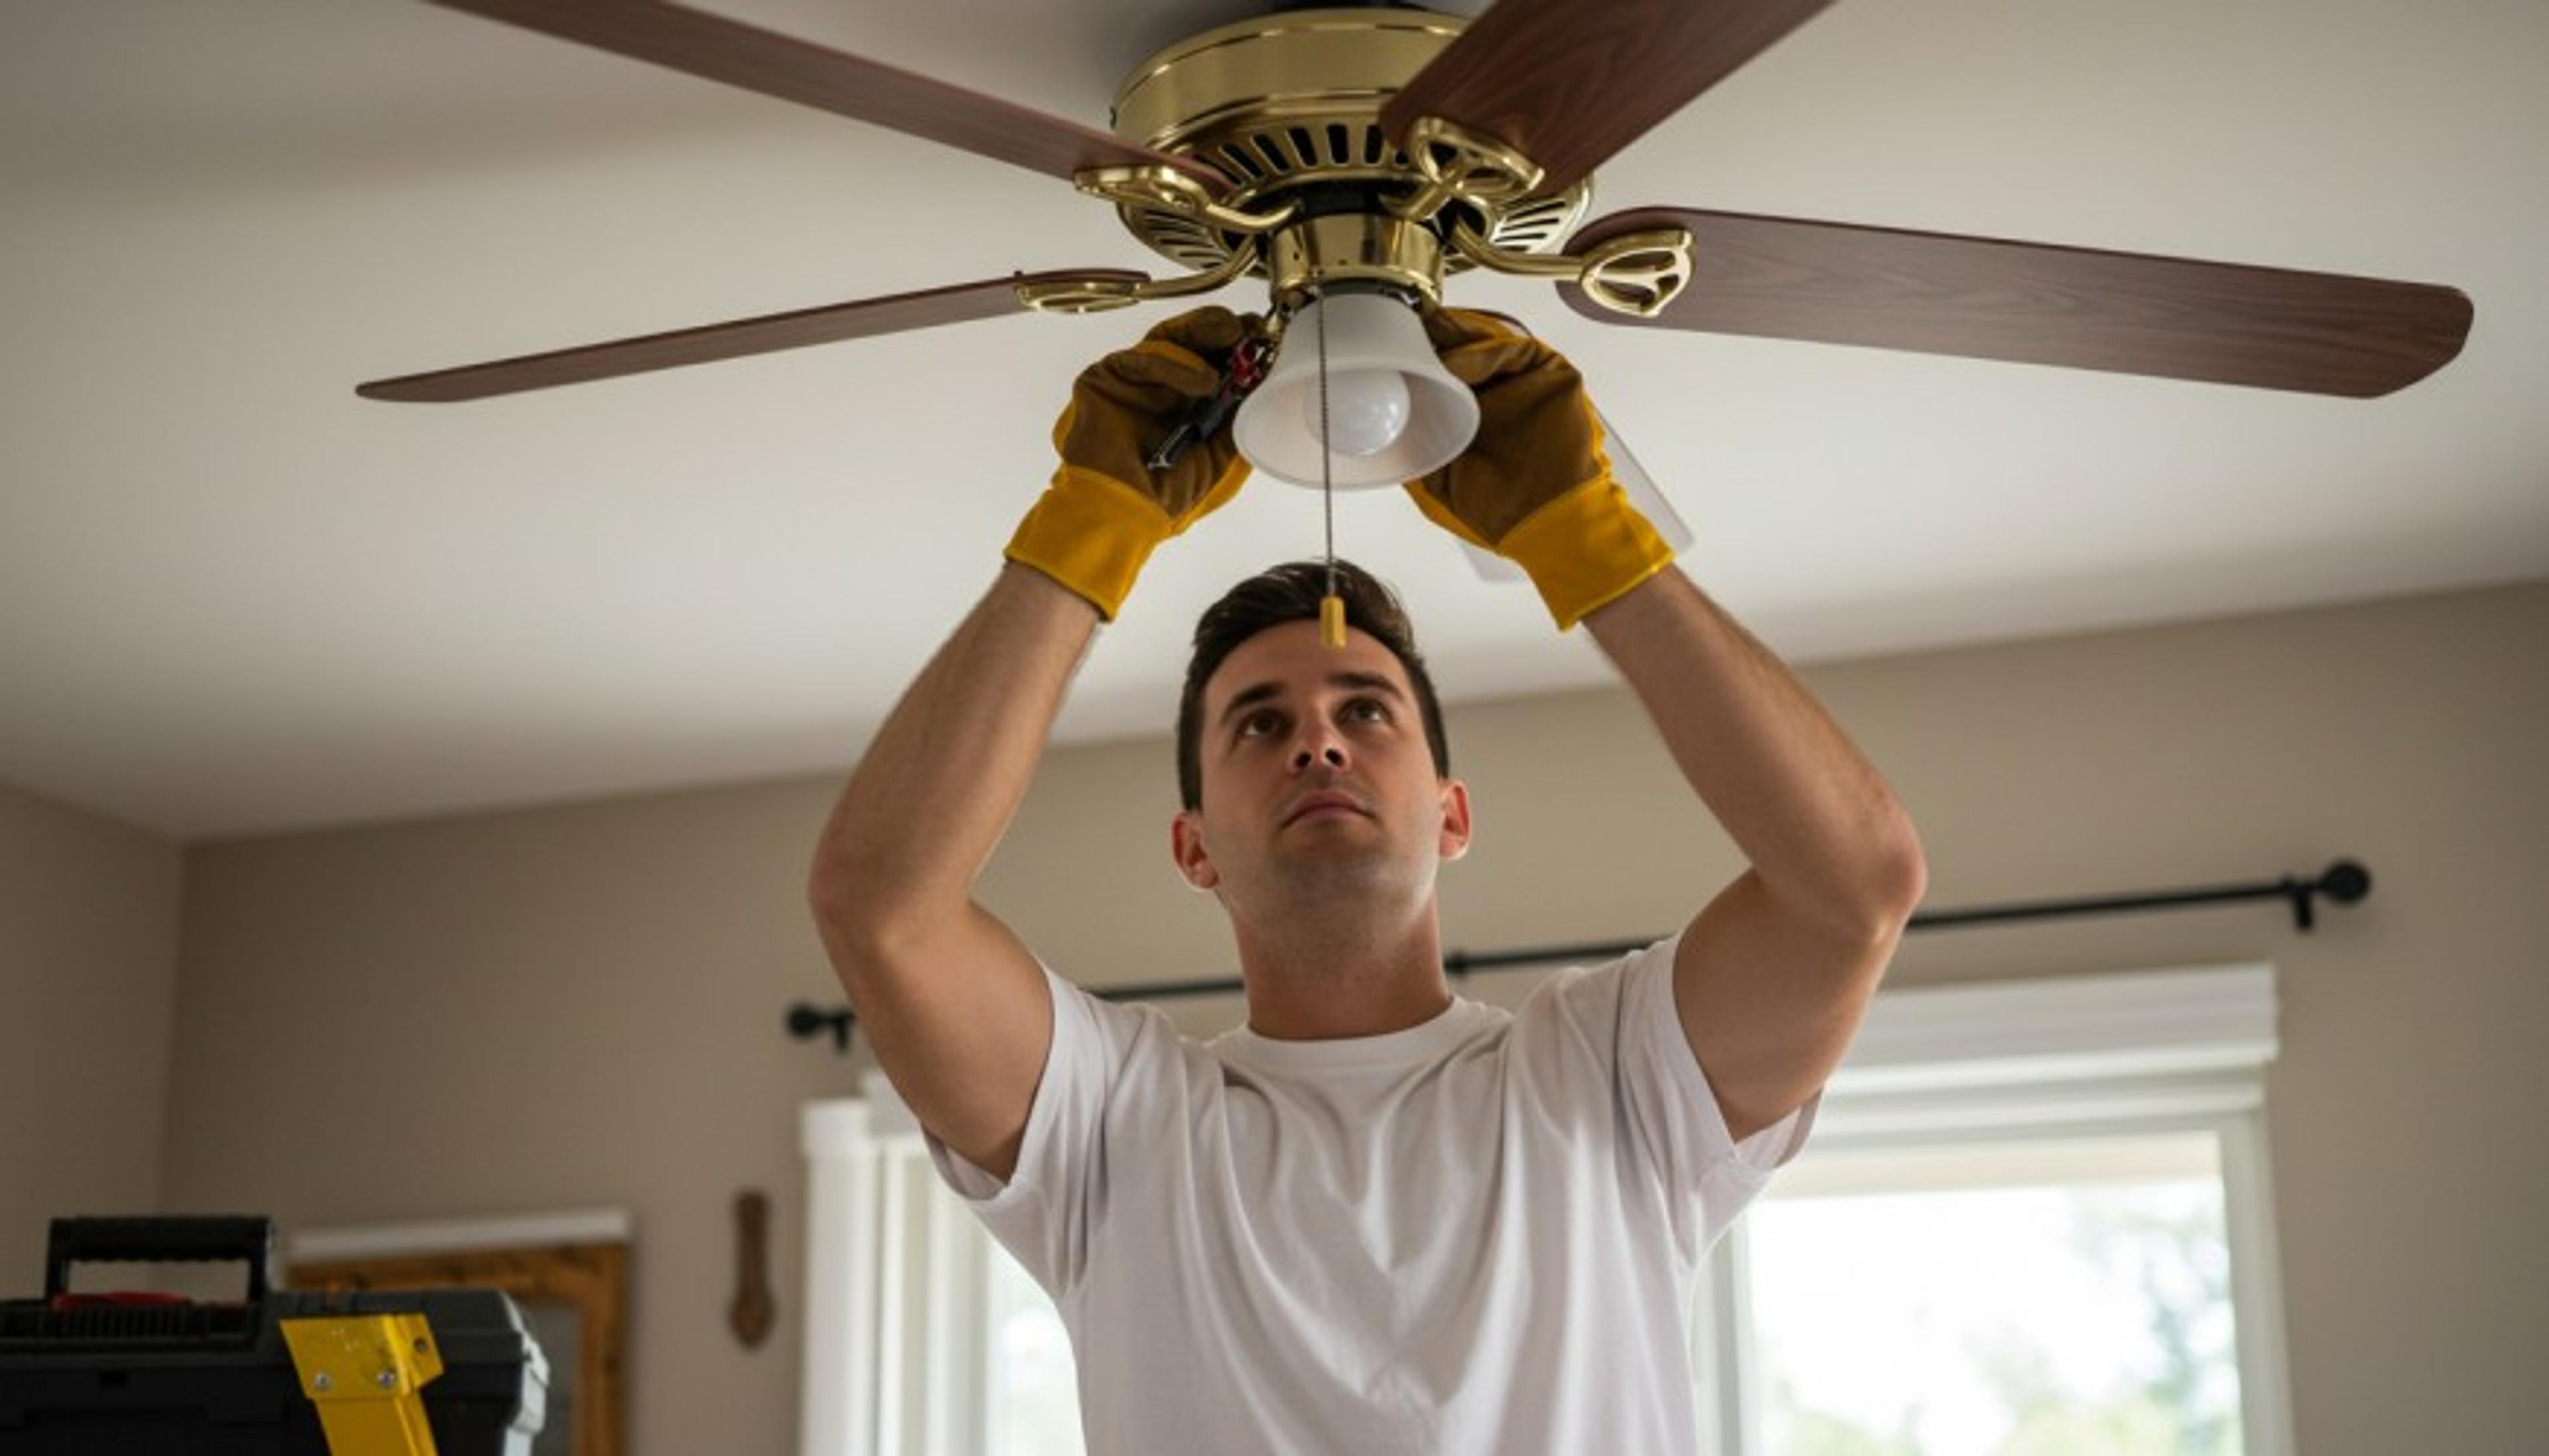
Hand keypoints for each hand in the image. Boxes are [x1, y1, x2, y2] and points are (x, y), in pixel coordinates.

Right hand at [1004, 306, 1259, 619]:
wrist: (1122, 514)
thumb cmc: (1165, 495)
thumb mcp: (1220, 455)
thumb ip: (1238, 420)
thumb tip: (1264, 386)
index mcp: (1184, 403)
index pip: (1211, 360)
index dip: (1237, 346)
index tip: (1265, 338)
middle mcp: (1156, 388)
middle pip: (1189, 341)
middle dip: (1221, 329)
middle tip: (1249, 327)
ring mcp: (1129, 383)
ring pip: (1165, 340)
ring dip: (1202, 334)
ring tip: (1232, 338)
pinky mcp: (1101, 380)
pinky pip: (1139, 360)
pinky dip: (1173, 365)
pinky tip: (1202, 382)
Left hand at [1404, 309, 1672, 628]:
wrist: (1546, 527)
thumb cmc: (1501, 509)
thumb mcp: (1437, 477)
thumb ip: (1414, 447)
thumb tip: (1379, 424)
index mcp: (1475, 410)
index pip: (1445, 366)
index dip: (1420, 353)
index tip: (1391, 344)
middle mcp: (1503, 390)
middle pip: (1466, 345)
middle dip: (1434, 337)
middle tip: (1403, 330)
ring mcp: (1531, 380)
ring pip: (1489, 340)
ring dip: (1454, 341)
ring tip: (1425, 348)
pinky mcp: (1556, 375)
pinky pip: (1518, 350)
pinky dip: (1484, 352)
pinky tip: (1455, 365)